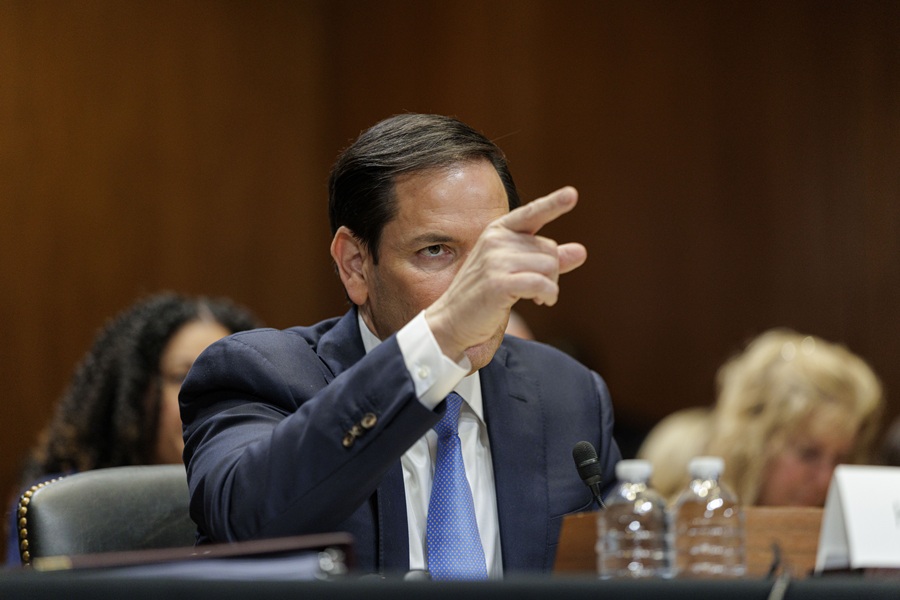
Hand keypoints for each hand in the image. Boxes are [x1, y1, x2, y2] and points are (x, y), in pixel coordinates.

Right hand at [425, 186, 586, 360]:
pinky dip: (547, 295)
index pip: (531, 213)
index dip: (553, 204)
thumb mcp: (516, 271)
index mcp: (498, 231)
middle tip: (537, 289)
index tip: (572, 194)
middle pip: (549, 248)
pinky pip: (542, 283)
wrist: (453, 321)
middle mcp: (496, 240)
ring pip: (549, 265)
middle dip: (552, 272)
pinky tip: (538, 301)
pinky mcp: (498, 282)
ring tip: (536, 297)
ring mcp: (495, 260)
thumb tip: (581, 251)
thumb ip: (546, 260)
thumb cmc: (485, 295)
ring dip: (550, 287)